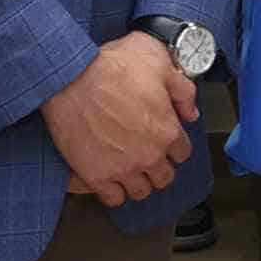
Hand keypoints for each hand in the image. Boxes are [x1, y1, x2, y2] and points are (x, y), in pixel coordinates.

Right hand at [41, 33, 195, 207]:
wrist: (69, 77)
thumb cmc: (112, 66)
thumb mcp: (159, 62)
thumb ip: (183, 90)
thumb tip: (191, 112)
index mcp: (167, 131)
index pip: (183, 152)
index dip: (174, 145)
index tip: (163, 138)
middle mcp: (149, 155)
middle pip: (164, 176)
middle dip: (158, 166)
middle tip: (146, 154)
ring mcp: (122, 168)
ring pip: (141, 191)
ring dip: (138, 181)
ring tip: (129, 168)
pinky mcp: (95, 176)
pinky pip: (113, 198)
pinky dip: (114, 191)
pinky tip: (110, 177)